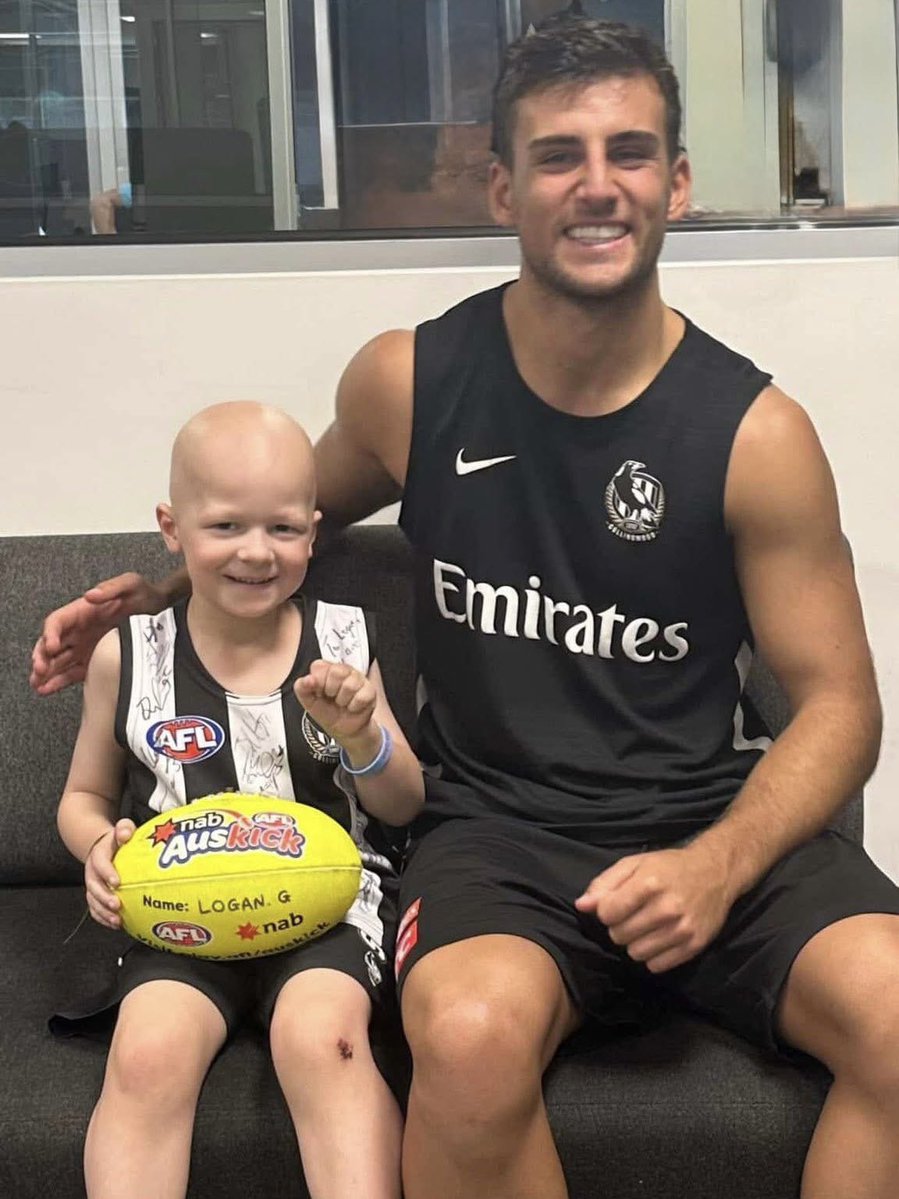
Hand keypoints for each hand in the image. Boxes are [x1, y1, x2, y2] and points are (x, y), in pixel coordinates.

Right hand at [30, 573, 166, 695]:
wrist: (162, 610)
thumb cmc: (144, 593)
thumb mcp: (130, 584)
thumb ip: (111, 589)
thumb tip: (90, 595)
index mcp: (82, 611)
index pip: (57, 621)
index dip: (50, 634)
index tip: (52, 647)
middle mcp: (79, 629)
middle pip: (51, 643)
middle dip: (42, 657)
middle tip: (39, 670)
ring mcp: (85, 646)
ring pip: (57, 660)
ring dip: (45, 672)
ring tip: (37, 685)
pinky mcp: (94, 660)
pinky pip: (72, 672)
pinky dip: (59, 681)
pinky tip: (47, 689)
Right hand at [85, 820, 134, 929]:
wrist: (101, 846)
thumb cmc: (117, 840)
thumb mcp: (121, 829)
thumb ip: (124, 828)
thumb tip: (125, 833)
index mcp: (98, 855)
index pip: (100, 863)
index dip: (107, 872)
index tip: (117, 882)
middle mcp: (92, 872)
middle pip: (94, 886)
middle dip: (104, 897)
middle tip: (117, 905)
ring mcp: (92, 885)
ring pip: (92, 900)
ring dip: (103, 912)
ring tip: (117, 921)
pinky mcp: (94, 895)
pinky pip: (95, 909)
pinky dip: (103, 918)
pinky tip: (117, 925)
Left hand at [294, 660, 378, 757]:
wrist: (344, 730)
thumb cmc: (327, 712)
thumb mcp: (309, 703)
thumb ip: (302, 688)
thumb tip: (307, 679)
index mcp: (326, 669)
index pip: (319, 666)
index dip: (317, 682)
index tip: (319, 692)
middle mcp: (343, 669)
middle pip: (337, 672)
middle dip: (331, 691)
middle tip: (332, 698)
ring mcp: (359, 678)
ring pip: (350, 685)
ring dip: (343, 701)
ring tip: (342, 703)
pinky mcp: (370, 690)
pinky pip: (361, 697)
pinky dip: (354, 707)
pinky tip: (352, 707)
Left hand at [575, 842, 735, 973]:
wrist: (715, 873)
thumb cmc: (669, 866)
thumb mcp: (635, 864)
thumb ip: (605, 883)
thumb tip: (582, 906)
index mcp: (649, 883)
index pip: (607, 913)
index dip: (606, 910)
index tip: (615, 904)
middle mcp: (667, 908)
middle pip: (619, 935)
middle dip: (619, 927)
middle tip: (633, 915)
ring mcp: (682, 930)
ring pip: (636, 954)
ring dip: (635, 942)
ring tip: (646, 927)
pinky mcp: (694, 946)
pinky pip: (656, 966)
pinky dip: (652, 955)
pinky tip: (659, 938)